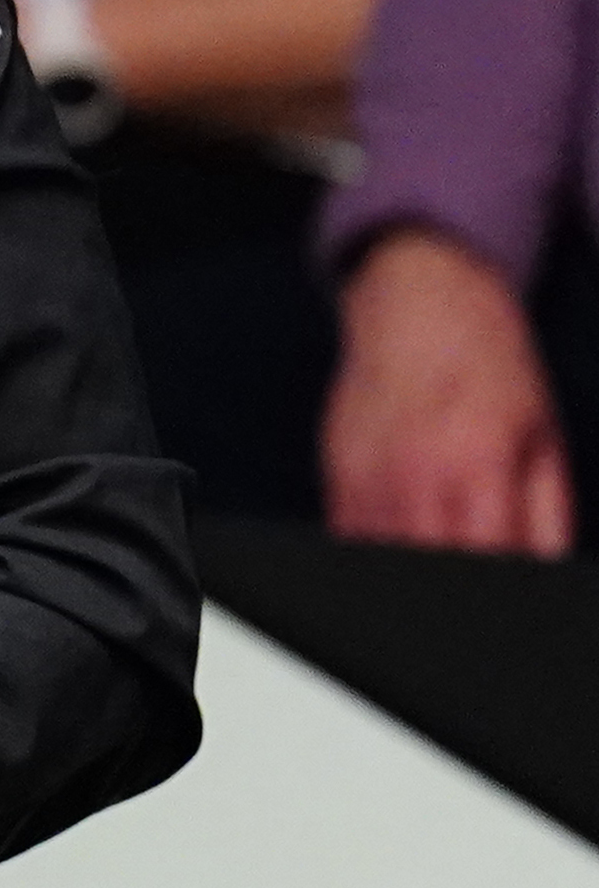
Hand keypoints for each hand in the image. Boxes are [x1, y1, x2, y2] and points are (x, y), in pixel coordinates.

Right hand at [326, 226, 573, 554]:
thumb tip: (542, 570)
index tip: (507, 584)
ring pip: (385, 558)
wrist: (419, 303)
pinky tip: (405, 539)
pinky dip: (378, 549)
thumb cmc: (487, 363)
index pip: (491, 560)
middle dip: (458, 578)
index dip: (500, 583)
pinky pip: (349, 538)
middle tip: (473, 574)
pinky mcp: (337, 473)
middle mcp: (417, 476)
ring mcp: (369, 476)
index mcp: (480, 465)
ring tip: (440, 547)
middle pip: (432, 565)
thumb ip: (548, 515)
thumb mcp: (543, 438)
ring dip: (416, 564)